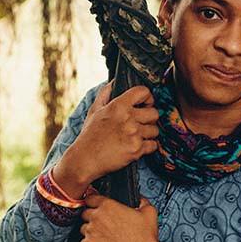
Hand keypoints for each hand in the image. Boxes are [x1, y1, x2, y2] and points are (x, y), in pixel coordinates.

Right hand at [52, 82, 159, 197]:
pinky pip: (153, 145)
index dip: (148, 97)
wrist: (85, 159)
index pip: (143, 91)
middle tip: (142, 123)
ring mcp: (133, 134)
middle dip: (150, 119)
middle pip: (154, 113)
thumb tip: (113, 82)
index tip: (146, 103)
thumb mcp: (94, 111)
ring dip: (149, 134)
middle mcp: (128, 118)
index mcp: (118, 106)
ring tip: (137, 136)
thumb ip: (105, 94)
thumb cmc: (90, 136)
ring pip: (155, 130)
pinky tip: (138, 146)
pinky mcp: (136, 149)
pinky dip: (148, 147)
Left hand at [79, 194, 177, 241]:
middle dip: (91, 216)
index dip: (93, 201)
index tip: (95, 205)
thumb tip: (140, 200)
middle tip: (102, 223)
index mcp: (108, 205)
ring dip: (90, 230)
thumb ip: (142, 201)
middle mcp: (97, 217)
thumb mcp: (149, 212)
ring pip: (83, 228)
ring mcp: (91, 232)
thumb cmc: (144, 236)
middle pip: (85, 213)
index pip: (90, 198)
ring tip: (102, 236)